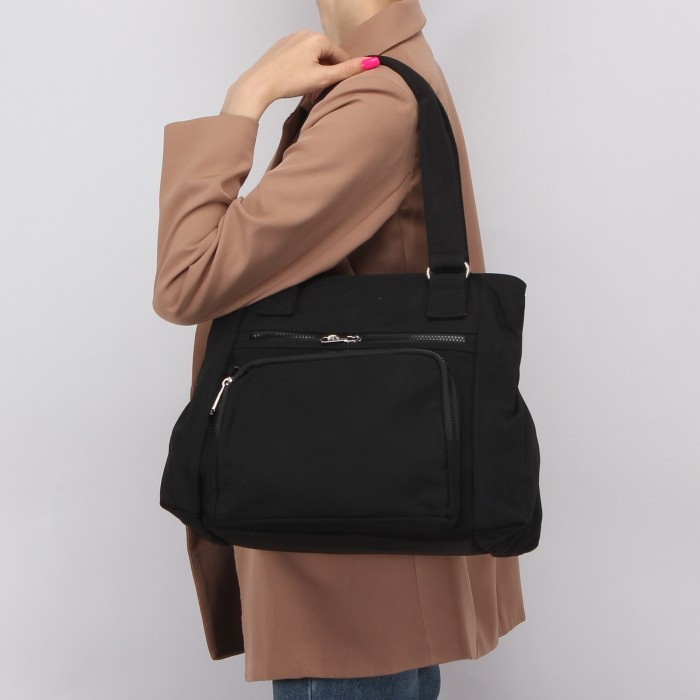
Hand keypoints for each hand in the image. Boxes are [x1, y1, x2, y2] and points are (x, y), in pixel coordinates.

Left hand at [221, 29, 379, 120]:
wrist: (259, 84)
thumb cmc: (288, 82)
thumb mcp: (322, 78)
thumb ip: (347, 71)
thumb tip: (372, 62)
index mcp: (317, 38)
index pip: (341, 55)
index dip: (343, 72)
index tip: (340, 87)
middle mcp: (305, 33)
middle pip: (327, 55)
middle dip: (328, 71)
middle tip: (323, 90)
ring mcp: (292, 38)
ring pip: (314, 56)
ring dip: (317, 70)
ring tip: (310, 88)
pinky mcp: (282, 47)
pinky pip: (300, 56)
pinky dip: (304, 68)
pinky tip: (298, 81)